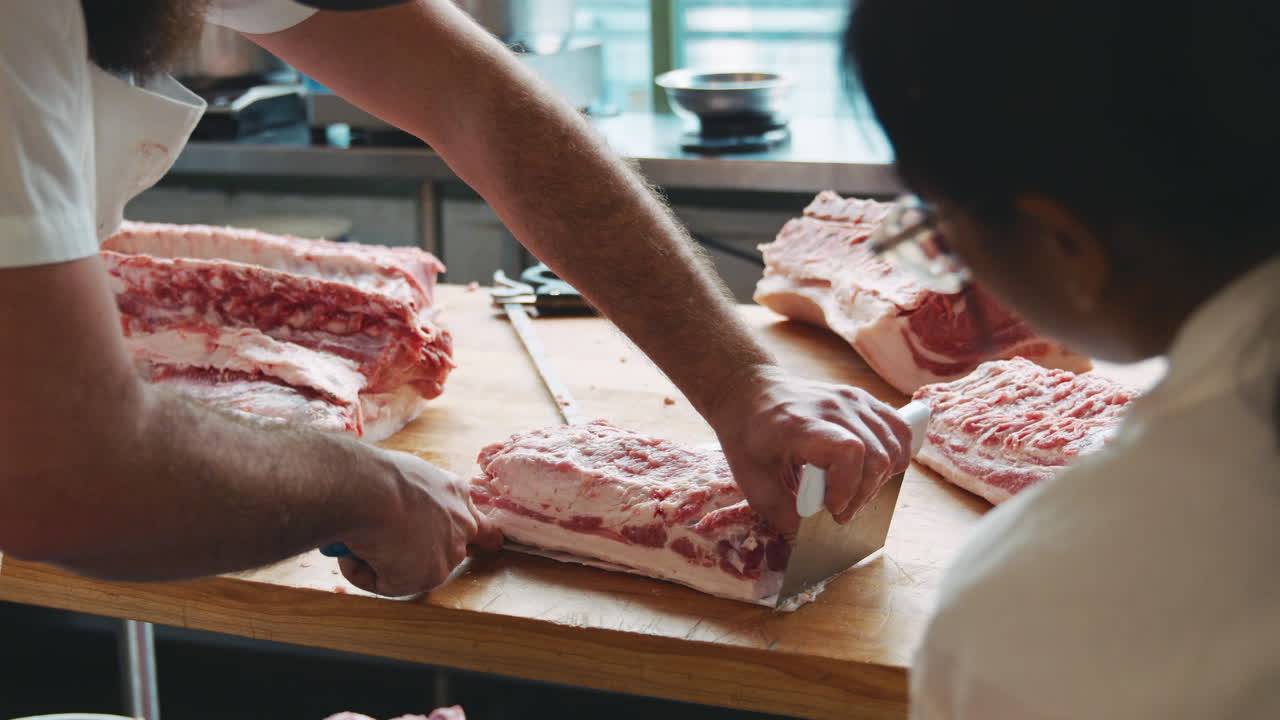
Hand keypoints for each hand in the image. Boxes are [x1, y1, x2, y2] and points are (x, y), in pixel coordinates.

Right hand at [336, 449, 502, 596]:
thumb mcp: (406, 478)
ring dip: (386, 561)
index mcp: (455, 493)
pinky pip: (387, 583)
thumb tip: (397, 518)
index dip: (483, 535)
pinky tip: (355, 551)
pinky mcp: (430, 575)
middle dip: (426, 552)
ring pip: (414, 569)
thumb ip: (415, 501)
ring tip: (362, 539)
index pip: (478, 521)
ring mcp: (450, 551)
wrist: (372, 489)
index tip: (494, 544)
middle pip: (453, 549)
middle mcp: (462, 523)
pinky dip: (365, 573)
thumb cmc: (376, 476)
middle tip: (392, 545)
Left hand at [708, 365, 912, 533]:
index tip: (830, 507)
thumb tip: (810, 534)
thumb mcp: (751, 479)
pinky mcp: (863, 399)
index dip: (847, 486)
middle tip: (839, 511)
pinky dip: (894, 456)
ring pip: (893, 445)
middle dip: (863, 494)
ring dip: (879, 480)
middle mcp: (832, 407)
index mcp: (800, 425)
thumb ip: (780, 511)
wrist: (749, 392)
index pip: (848, 451)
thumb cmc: (748, 435)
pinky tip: (873, 472)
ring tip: (853, 492)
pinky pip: (898, 430)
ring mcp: (852, 399)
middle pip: (876, 454)